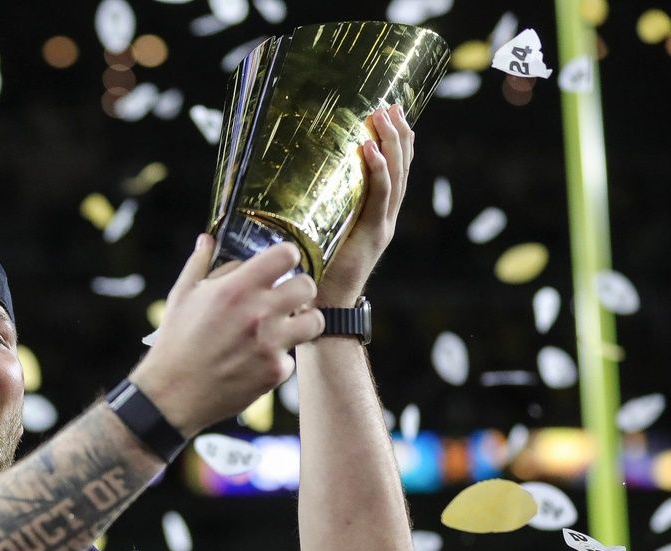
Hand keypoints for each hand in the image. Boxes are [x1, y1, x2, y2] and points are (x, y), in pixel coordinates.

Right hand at [129, 235, 323, 436]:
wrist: (172, 394)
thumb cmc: (175, 342)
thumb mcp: (182, 296)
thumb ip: (200, 263)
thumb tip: (207, 239)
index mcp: (237, 289)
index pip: (286, 255)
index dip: (287, 256)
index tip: (281, 263)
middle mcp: (259, 314)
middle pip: (307, 286)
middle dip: (299, 288)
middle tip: (287, 295)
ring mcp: (271, 345)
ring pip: (314, 321)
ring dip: (302, 321)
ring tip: (284, 326)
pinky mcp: (275, 372)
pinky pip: (292, 357)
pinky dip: (278, 357)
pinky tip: (258, 358)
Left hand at [318, 104, 414, 305]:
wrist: (325, 309)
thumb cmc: (314, 272)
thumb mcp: (317, 232)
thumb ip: (314, 210)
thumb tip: (286, 181)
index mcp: (373, 215)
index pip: (391, 172)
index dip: (395, 143)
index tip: (391, 113)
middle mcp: (383, 217)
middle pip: (400, 169)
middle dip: (398, 136)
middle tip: (391, 106)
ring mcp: (381, 225)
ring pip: (395, 177)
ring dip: (391, 145)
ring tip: (385, 117)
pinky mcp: (372, 235)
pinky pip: (378, 197)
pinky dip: (377, 171)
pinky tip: (369, 149)